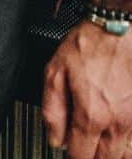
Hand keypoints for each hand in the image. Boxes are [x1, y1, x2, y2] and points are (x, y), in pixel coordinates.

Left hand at [42, 20, 131, 157]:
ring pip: (124, 155)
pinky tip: (113, 138)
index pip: (82, 157)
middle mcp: (116, 123)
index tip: (66, 150)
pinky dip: (125, 146)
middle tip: (80, 148)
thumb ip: (52, 109)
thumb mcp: (55, 72)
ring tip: (96, 145)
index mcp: (91, 115)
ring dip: (109, 155)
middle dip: (90, 158)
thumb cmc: (87, 47)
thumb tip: (54, 138)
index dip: (71, 157)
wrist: (117, 31)